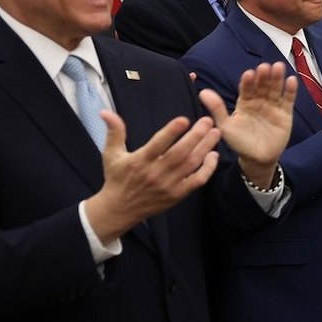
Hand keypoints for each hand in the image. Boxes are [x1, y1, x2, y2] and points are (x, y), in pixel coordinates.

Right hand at [85, 111, 221, 243]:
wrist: (120, 209)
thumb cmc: (117, 178)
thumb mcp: (111, 154)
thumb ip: (114, 132)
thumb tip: (105, 112)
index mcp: (140, 161)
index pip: (157, 144)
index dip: (171, 132)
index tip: (184, 119)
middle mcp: (155, 173)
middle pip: (179, 153)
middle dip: (195, 136)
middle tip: (208, 121)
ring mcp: (168, 185)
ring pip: (191, 164)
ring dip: (205, 148)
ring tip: (215, 133)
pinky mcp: (178, 194)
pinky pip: (197, 181)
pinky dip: (207, 169)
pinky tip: (213, 156)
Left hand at [199, 62, 297, 187]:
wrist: (257, 159)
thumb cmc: (239, 142)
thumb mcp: (225, 126)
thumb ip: (217, 109)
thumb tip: (203, 92)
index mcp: (244, 102)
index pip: (247, 88)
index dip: (248, 81)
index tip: (249, 74)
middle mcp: (259, 101)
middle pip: (262, 86)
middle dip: (263, 76)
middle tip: (264, 67)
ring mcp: (273, 106)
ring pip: (275, 89)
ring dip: (277, 78)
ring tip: (278, 67)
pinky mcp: (285, 113)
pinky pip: (288, 100)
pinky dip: (290, 90)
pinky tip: (291, 80)